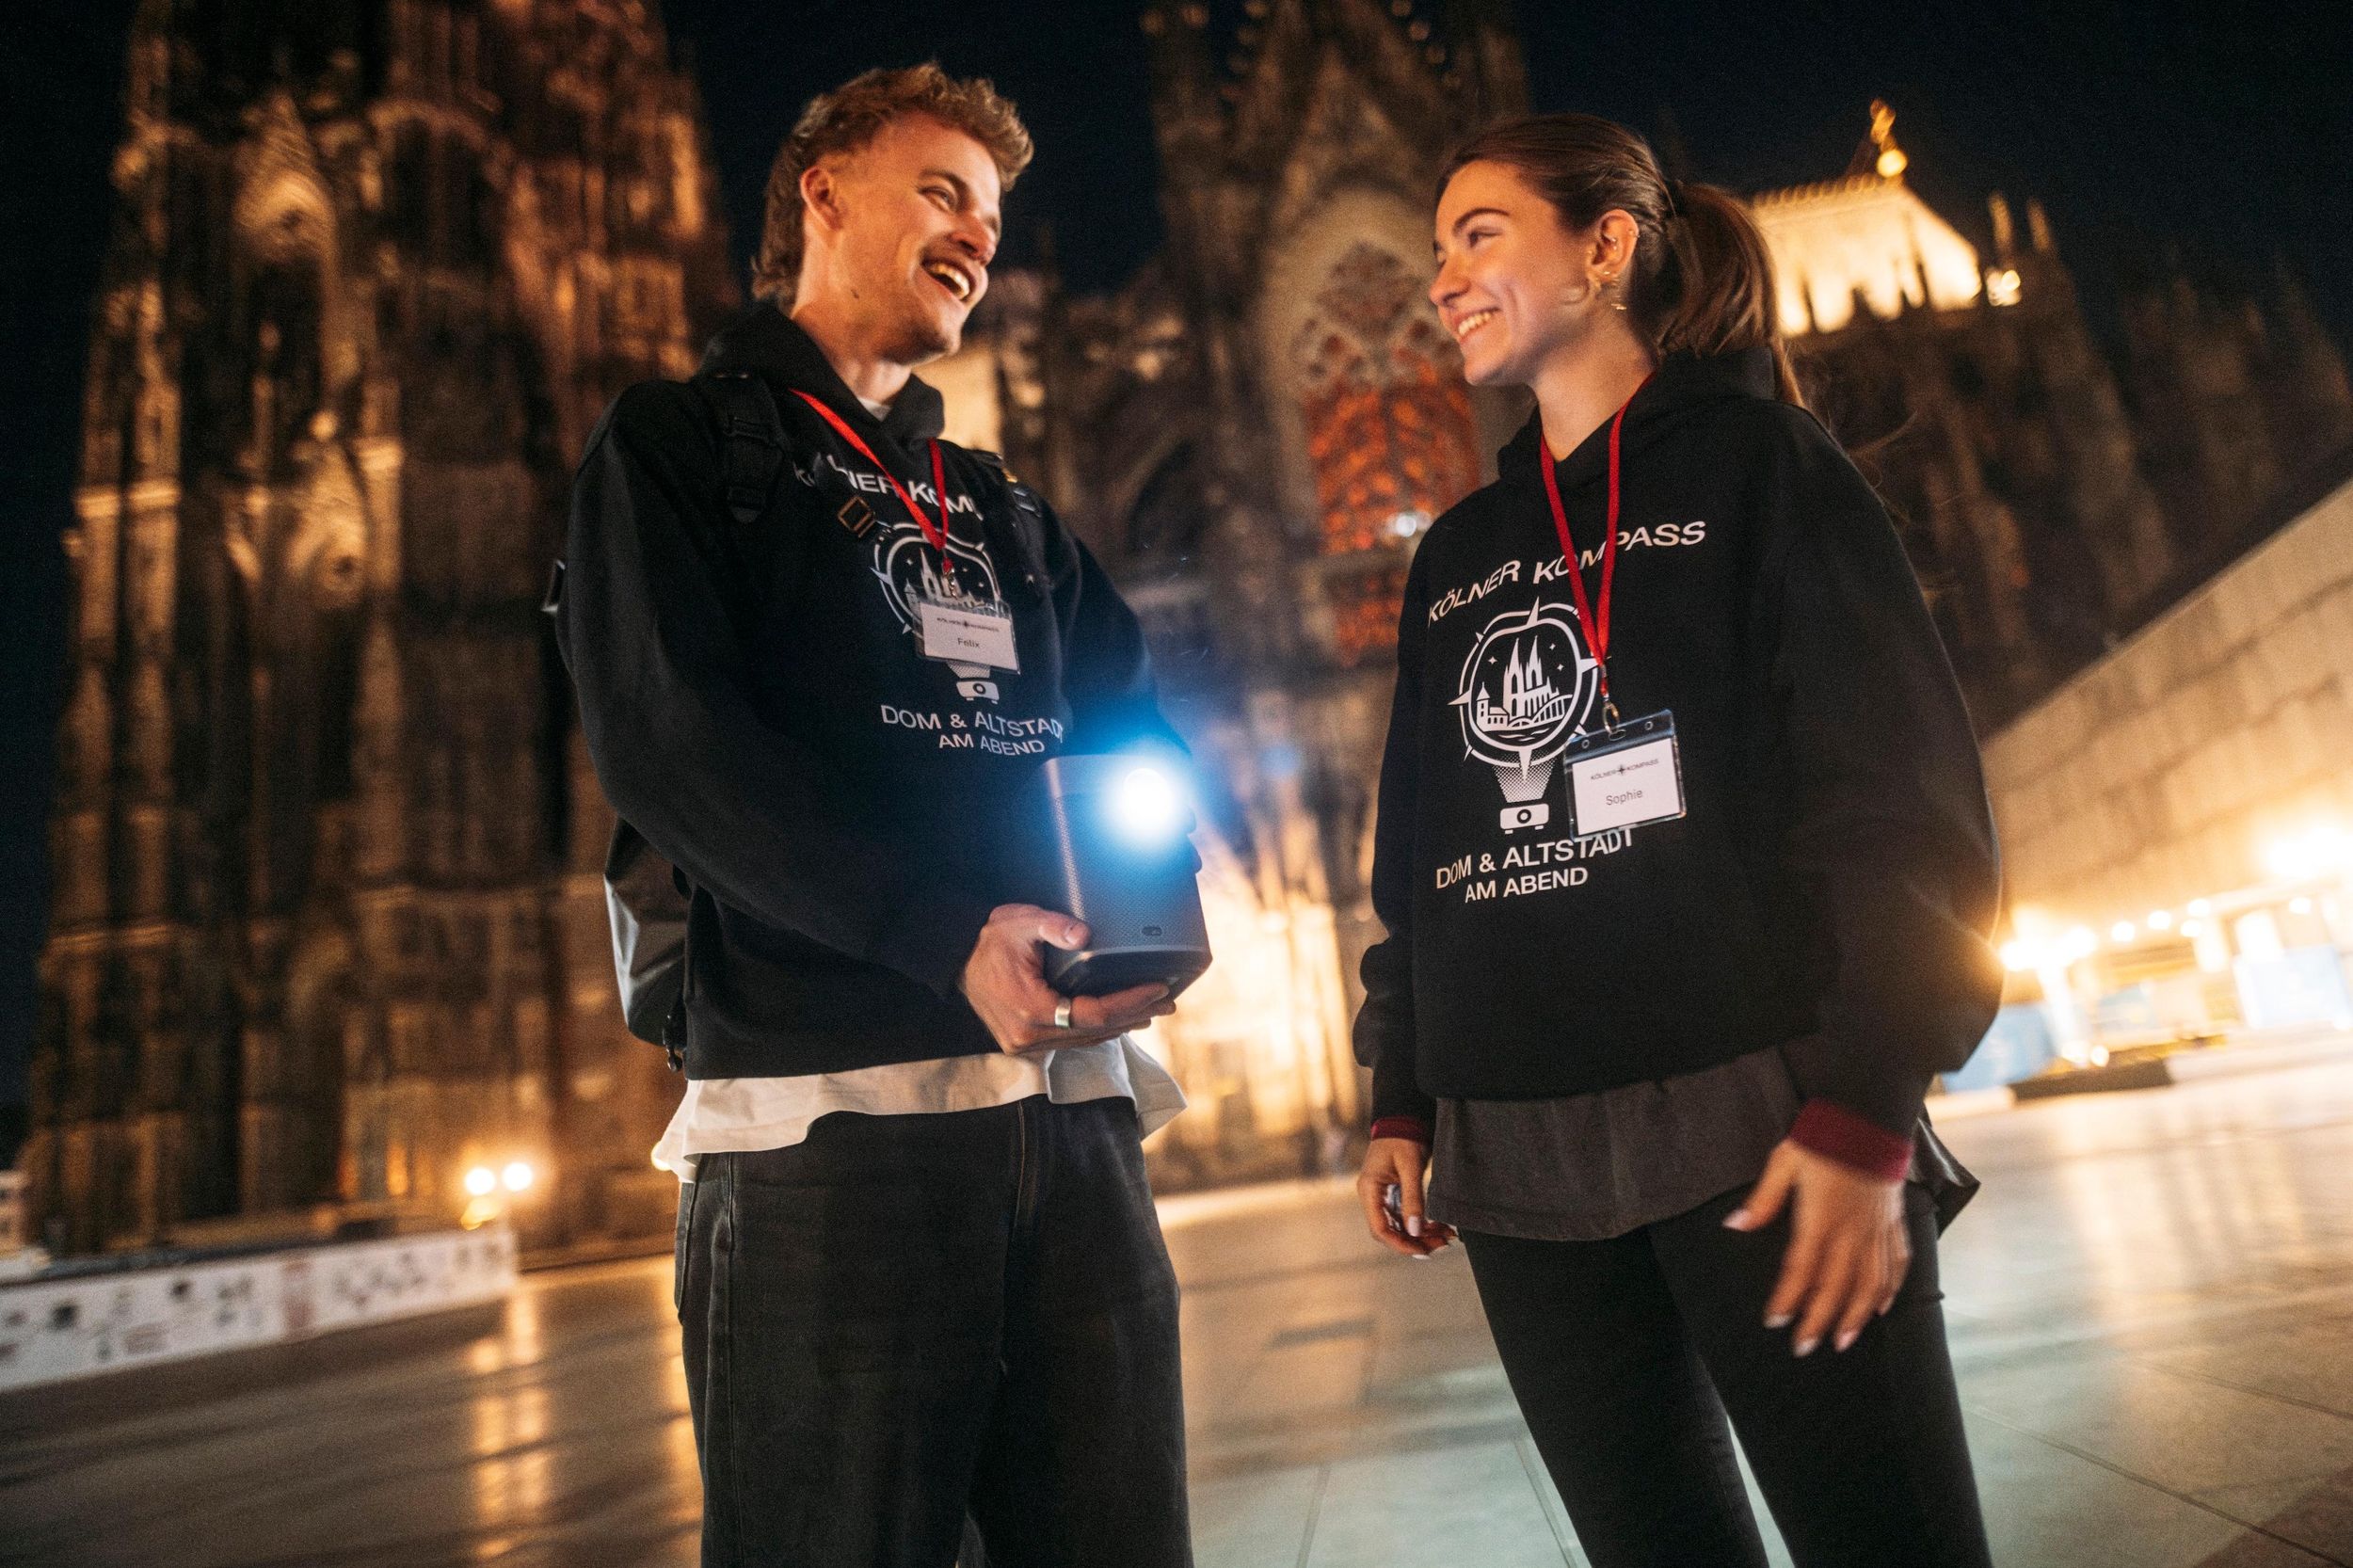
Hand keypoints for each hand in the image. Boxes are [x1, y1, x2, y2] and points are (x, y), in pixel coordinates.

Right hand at [958, 903, 1173, 1052]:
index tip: (1157, 989)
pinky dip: (1097, 1030)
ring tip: (1151, 1010)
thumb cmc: (990, 941)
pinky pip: (1070, 1040)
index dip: (1130, 1003)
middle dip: (1135, 1015)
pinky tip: (1118, 1020)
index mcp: (1030, 1010)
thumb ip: (1053, 926)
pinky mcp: (1025, 1043)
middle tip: (1168, 1002)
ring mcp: (1025, 1044)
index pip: (1094, 1014)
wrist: (957, 960)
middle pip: (1095, 1032)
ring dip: (1120, 1025)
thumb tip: (1085, 934)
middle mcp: (1029, 1036)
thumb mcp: (1020, 922)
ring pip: (1084, 1040)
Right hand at [1357, 1137, 1454, 1257]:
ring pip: (1398, 1226)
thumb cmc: (1404, 1138)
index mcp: (1369, 1189)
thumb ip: (1412, 1199)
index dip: (1400, 1244)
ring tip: (1445, 1238)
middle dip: (1414, 1241)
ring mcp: (1381, 1196)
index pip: (1379, 1228)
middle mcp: (1372, 1196)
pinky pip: (1404, 1216)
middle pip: (1389, 1231)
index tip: (1422, 1250)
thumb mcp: (1410, 1167)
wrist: (1403, 1119)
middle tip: (1440, 1245)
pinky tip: (1439, 1227)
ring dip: (1420, 1234)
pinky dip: (1421, 1224)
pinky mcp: (1392, 1194)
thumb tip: (1414, 1230)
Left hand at [1725, 1137, 1910, 1356]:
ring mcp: (1876, 1229)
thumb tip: (1735, 1225)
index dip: (1788, 1299)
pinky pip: (1897, 1262)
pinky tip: (1882, 1308)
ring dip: (1855, 1315)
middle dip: (1819, 1320)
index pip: (1801, 1270)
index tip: (1775, 1323)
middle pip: (1836, 1286)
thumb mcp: (1784, 1162)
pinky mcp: (1893, 1221)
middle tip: (1805, 1347)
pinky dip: (1890, 1288)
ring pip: (1869, 1283)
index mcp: (1821, 1219)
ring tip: (1843, 1341)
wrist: (1869, 1116)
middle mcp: (1852, 1231)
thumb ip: (1764, 1199)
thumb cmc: (1823, 1139)